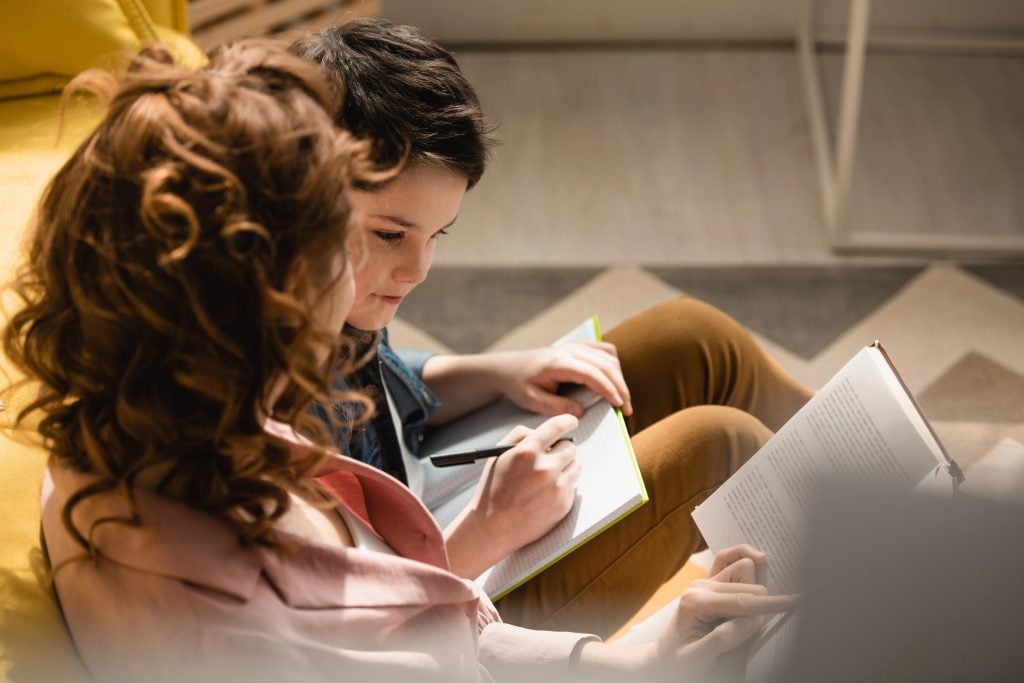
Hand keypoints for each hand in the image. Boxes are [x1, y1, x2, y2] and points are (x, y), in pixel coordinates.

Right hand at [443, 414, 580, 577]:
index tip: (571, 422)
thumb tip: (544, 432)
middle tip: (550, 459)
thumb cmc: (493, 490)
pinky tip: (544, 495)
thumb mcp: (498, 455)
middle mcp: (545, 468)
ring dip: (565, 468)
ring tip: (546, 479)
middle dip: (561, 450)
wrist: (493, 528)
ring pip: (576, 466)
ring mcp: (556, 488)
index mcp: (526, 452)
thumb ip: (521, 436)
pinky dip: (563, 487)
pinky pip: (573, 486)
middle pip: (570, 447)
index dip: (567, 421)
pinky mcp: (563, 504)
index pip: (557, 427)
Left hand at [490, 342, 632, 416]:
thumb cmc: (519, 384)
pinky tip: (614, 379)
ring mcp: (575, 346)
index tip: (619, 406)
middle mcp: (569, 350)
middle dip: (620, 387)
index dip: (609, 389)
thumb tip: (581, 412)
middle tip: (627, 409)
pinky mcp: (577, 347)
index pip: (592, 374)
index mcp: (558, 362)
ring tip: (622, 398)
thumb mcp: (531, 400)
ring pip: (608, 356)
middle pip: (605, 365)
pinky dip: (613, 364)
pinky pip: (603, 350)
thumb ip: (555, 407)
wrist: (508, 367)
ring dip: (619, 377)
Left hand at [575, 546, 797, 680]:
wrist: (661, 659)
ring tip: (753, 611)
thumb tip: (753, 619)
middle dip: (761, 605)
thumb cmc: (678, 662)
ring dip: (755, 587)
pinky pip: (728, 558)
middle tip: (753, 631)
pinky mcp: (708, 583)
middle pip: (748, 584)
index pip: (743, 601)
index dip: (771, 605)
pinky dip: (743, 556)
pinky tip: (759, 559)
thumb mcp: (698, 657)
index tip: (797, 602)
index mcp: (696, 602)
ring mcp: (703, 582)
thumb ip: (725, 637)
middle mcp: (700, 586)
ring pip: (744, 568)